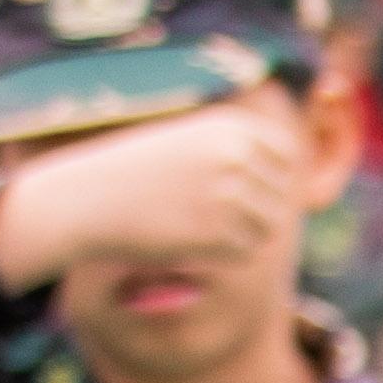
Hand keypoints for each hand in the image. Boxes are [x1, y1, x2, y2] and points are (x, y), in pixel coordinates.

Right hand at [0, 90, 320, 295]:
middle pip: (282, 196)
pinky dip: (225, 254)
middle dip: (256, 210)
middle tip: (209, 213)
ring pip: (268, 227)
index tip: (241, 188)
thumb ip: (241, 155)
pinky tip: (191, 242)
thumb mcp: (191, 145)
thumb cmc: (138, 173)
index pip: (288, 156)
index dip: (272, 177)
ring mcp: (228, 194)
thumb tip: (296, 184)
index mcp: (231, 127)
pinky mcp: (217, 233)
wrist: (86, 199)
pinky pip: (247, 252)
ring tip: (198, 226)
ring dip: (242, 234)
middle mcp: (235, 156)